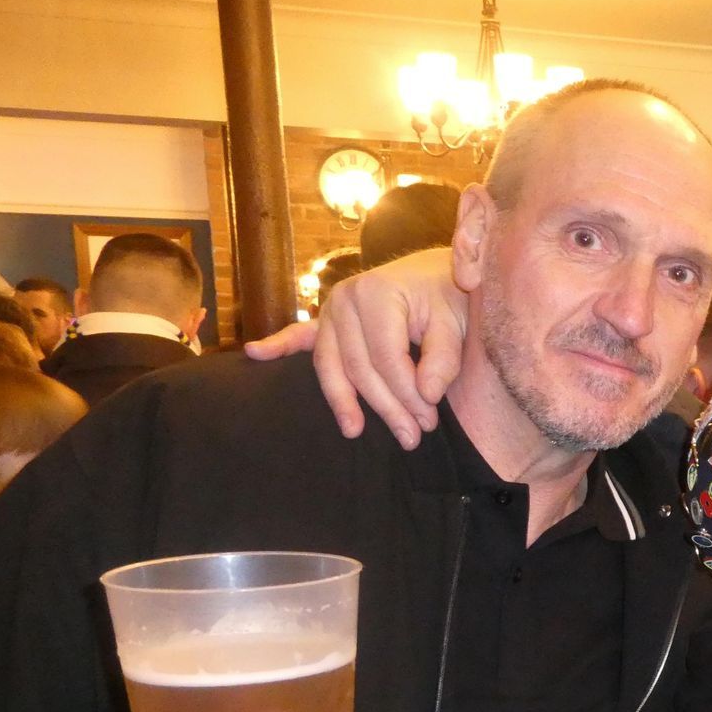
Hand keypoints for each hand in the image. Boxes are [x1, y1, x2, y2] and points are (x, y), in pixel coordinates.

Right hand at [245, 248, 465, 446]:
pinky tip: (255, 353)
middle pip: (359, 367)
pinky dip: (278, 345)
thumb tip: (426, 395)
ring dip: (343, 401)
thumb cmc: (448, 297)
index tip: (429, 419)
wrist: (436, 274)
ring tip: (354, 430)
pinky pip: (300, 336)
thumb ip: (444, 358)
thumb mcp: (457, 322)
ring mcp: (331, 310)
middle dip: (386, 407)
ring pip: (332, 365)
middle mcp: (346, 299)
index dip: (408, 394)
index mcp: (377, 293)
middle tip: (411, 438)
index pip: (386, 357)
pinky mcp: (326, 320)